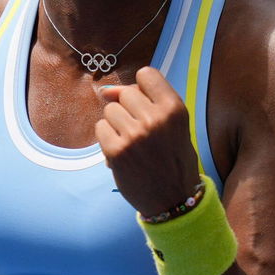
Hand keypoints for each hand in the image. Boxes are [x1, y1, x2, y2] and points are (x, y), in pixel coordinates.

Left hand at [94, 67, 201, 216]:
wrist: (173, 200)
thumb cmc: (172, 158)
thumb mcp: (171, 125)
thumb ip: (144, 101)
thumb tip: (104, 90)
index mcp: (174, 108)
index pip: (146, 74)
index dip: (143, 89)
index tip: (148, 106)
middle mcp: (155, 119)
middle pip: (125, 93)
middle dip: (128, 109)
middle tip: (141, 132)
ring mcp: (134, 135)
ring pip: (110, 110)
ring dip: (116, 125)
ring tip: (132, 144)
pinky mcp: (117, 151)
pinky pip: (100, 129)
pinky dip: (107, 140)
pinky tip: (122, 153)